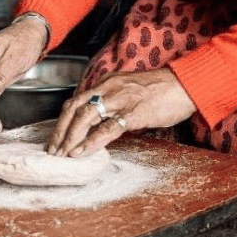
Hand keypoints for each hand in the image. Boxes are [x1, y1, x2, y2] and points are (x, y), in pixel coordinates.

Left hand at [47, 68, 196, 157]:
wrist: (184, 85)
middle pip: (74, 108)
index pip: (76, 100)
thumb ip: (113, 101)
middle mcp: (108, 88)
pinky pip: (106, 128)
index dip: (62, 119)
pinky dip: (90, 141)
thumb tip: (100, 121)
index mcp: (106, 83)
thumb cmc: (160, 90)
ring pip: (85, 117)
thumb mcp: (129, 89)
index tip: (56, 136)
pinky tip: (81, 151)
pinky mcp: (132, 113)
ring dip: (70, 137)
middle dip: (60, 130)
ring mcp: (120, 100)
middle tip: (52, 149)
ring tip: (62, 153)